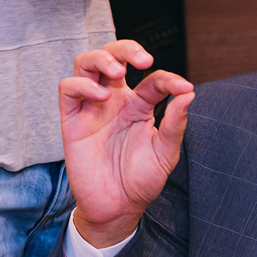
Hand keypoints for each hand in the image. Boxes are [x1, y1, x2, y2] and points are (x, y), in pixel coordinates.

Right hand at [58, 40, 193, 247]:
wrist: (116, 208)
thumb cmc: (140, 182)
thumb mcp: (165, 153)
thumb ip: (175, 123)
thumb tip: (188, 93)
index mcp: (139, 106)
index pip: (153, 78)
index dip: (169, 78)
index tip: (183, 90)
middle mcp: (114, 101)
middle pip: (113, 56)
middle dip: (127, 48)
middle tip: (143, 60)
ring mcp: (92, 108)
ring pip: (87, 64)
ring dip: (102, 59)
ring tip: (118, 72)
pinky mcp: (72, 121)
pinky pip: (68, 89)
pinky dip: (82, 84)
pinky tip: (100, 95)